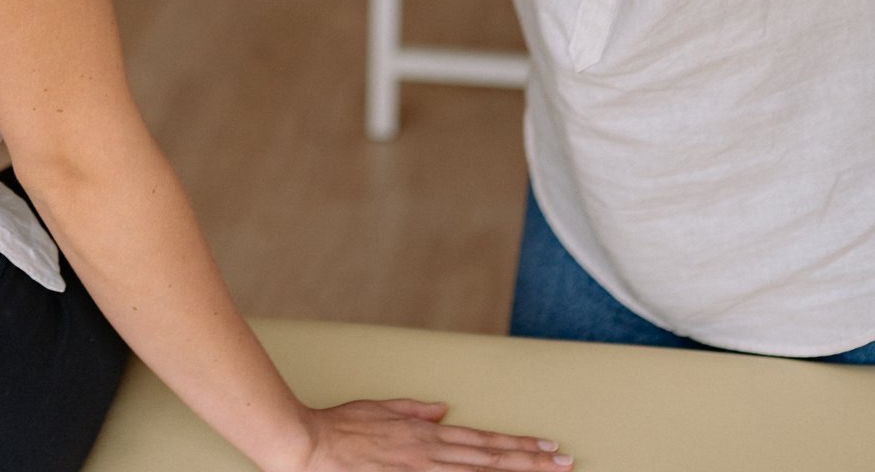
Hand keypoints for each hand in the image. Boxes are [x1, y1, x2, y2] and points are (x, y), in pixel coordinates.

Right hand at [286, 399, 570, 471]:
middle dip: (532, 462)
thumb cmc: (339, 428)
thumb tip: (441, 409)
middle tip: (565, 463)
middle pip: (493, 459)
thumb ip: (413, 411)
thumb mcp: (380, 408)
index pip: (484, 441)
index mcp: (426, 433)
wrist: (309, 446)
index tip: (547, 448)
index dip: (519, 445)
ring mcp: (422, 471)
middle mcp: (431, 452)